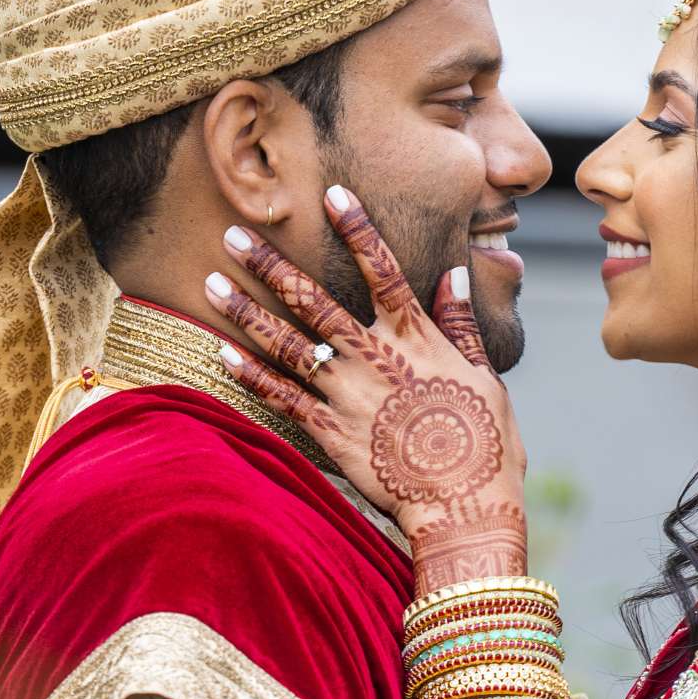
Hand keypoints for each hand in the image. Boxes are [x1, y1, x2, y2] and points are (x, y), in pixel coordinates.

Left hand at [203, 189, 527, 573]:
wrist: (464, 504)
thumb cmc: (485, 444)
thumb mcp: (485, 376)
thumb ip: (462, 323)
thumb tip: (454, 272)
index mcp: (416, 339)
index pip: (382, 271)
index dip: (358, 230)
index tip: (333, 194)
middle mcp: (373, 358)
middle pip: (314, 299)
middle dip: (271, 264)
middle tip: (235, 233)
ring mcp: (346, 394)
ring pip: (286, 343)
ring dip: (246, 312)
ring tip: (211, 283)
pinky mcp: (328, 432)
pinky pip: (280, 398)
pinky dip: (250, 375)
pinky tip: (220, 352)